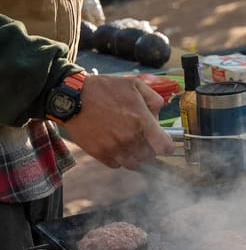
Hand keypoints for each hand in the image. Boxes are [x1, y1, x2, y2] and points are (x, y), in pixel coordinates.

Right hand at [60, 74, 174, 169]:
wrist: (74, 97)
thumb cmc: (105, 89)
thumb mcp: (135, 85)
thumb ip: (153, 99)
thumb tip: (159, 114)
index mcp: (141, 120)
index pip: (164, 146)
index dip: (168, 147)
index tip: (166, 145)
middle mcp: (129, 137)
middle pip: (150, 157)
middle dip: (151, 149)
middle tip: (145, 140)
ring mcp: (114, 148)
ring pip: (134, 164)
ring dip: (136, 156)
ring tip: (130, 143)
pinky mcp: (99, 154)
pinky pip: (116, 165)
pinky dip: (119, 159)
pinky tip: (116, 146)